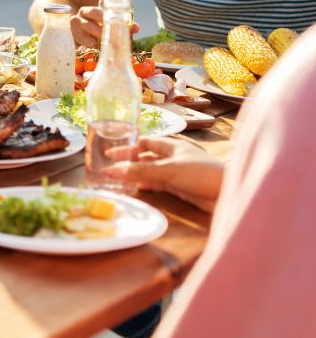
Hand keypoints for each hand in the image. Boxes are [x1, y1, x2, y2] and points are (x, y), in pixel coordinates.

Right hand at [70, 6, 140, 48]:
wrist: (77, 29)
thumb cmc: (96, 25)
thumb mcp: (106, 22)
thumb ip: (121, 24)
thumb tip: (136, 29)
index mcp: (87, 11)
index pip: (94, 11)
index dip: (102, 17)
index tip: (111, 23)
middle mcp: (78, 19)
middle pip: (87, 24)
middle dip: (98, 32)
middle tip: (106, 38)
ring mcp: (72, 30)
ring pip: (79, 34)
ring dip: (89, 40)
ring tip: (95, 44)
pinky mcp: (69, 40)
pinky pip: (73, 44)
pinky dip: (80, 47)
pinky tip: (85, 49)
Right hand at [101, 137, 223, 211]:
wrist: (229, 195)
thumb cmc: (203, 174)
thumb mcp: (169, 170)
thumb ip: (141, 171)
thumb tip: (111, 171)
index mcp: (172, 146)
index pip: (144, 142)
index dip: (128, 146)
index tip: (109, 152)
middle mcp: (172, 158)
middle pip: (145, 158)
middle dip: (128, 163)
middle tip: (108, 168)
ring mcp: (175, 174)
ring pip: (149, 173)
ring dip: (134, 176)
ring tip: (115, 181)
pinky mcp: (179, 188)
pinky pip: (156, 185)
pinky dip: (144, 187)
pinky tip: (133, 190)